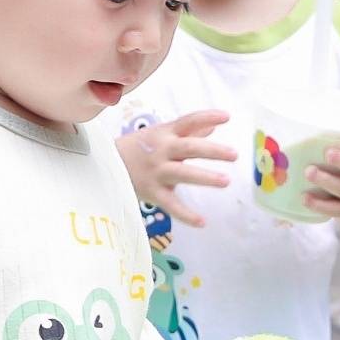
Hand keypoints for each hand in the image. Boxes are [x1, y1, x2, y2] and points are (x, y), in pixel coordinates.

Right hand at [119, 109, 238, 224]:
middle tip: (234, 154)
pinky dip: (186, 215)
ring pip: (183, 174)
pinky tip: (202, 222)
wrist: (105, 165)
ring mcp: (157, 172)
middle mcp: (162, 150)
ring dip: (205, 177)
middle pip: (189, 147)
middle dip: (212, 151)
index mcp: (165, 133)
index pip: (188, 121)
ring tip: (225, 181)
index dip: (207, 117)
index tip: (227, 116)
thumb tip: (215, 124)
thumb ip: (189, 131)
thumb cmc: (139, 148)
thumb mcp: (161, 134)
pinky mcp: (152, 192)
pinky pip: (171, 204)